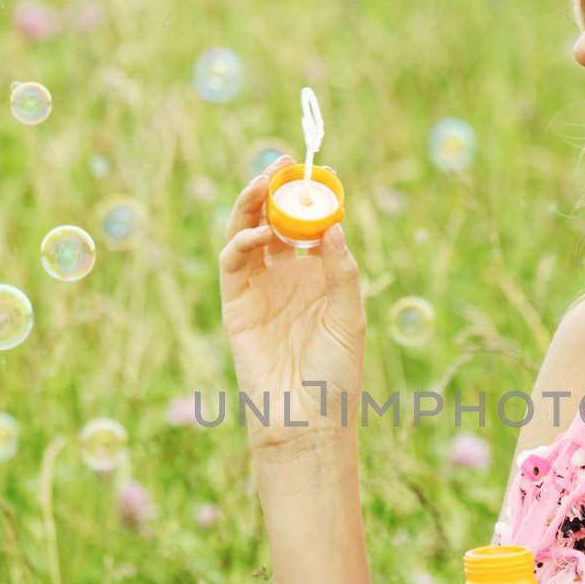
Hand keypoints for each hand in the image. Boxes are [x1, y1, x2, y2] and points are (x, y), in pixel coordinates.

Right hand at [218, 155, 365, 453]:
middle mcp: (286, 278)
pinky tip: (259, 233)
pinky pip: (234, 263)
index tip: (322, 172)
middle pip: (274, 221)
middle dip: (277, 190)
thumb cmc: (336, 375)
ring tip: (265, 181)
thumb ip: (342, 272)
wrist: (307, 420)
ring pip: (248, 232)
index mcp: (318, 277)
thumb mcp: (351, 318)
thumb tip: (333, 227)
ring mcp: (259, 289)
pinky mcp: (236, 305)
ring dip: (252, 203)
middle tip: (285, 163)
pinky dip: (242, 241)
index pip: (311, 226)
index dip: (313, 198)